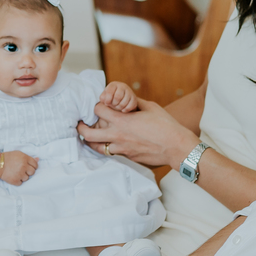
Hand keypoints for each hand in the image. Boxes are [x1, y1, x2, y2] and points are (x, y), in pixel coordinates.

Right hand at [0, 151, 37, 185]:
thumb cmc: (9, 158)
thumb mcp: (19, 154)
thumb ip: (29, 157)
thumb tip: (38, 159)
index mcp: (25, 158)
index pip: (35, 164)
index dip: (33, 166)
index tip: (29, 167)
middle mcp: (23, 166)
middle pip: (32, 172)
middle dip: (28, 172)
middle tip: (22, 170)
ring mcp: (20, 174)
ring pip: (27, 178)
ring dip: (22, 177)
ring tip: (16, 173)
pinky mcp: (15, 180)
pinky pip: (21, 183)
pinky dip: (17, 181)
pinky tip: (13, 176)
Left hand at [77, 98, 193, 167]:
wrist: (175, 147)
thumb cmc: (165, 125)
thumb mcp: (150, 107)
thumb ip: (134, 102)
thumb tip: (126, 99)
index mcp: (122, 120)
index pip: (97, 110)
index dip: (97, 105)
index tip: (101, 105)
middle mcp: (117, 135)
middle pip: (88, 133)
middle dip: (81, 127)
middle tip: (80, 124)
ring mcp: (121, 148)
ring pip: (97, 147)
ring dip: (93, 140)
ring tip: (91, 136)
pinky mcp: (127, 157)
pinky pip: (111, 152)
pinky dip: (107, 147)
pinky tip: (110, 143)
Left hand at [99, 81, 137, 112]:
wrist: (121, 97)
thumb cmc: (111, 96)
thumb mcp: (105, 95)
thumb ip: (103, 97)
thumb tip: (104, 100)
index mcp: (114, 84)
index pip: (110, 92)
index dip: (107, 100)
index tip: (107, 103)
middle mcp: (123, 86)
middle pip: (117, 97)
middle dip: (114, 104)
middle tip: (113, 105)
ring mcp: (129, 92)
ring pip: (124, 103)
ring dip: (119, 108)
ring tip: (117, 107)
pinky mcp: (134, 98)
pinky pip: (130, 106)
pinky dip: (125, 110)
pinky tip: (122, 109)